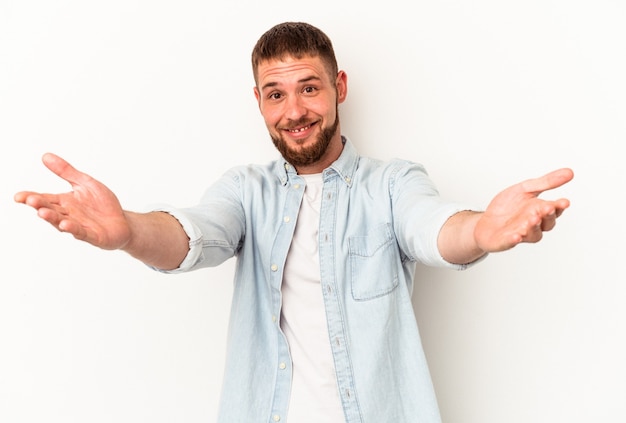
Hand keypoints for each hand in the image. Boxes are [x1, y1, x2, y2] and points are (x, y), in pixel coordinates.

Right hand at [14, 153, 130, 249]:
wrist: (123, 222)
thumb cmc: (103, 204)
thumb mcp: (85, 183)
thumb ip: (66, 172)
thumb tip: (45, 156)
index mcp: (65, 202)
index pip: (44, 199)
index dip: (31, 198)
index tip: (18, 196)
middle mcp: (68, 215)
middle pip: (51, 210)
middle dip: (40, 205)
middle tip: (30, 200)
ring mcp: (79, 226)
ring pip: (62, 222)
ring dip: (52, 218)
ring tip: (43, 212)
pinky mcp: (92, 236)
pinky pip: (81, 232)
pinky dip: (73, 229)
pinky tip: (66, 225)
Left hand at [474, 167, 573, 252]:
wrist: (485, 220)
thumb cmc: (508, 206)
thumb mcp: (525, 189)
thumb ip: (545, 182)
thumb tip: (570, 172)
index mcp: (539, 211)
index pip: (554, 210)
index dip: (559, 207)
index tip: (564, 202)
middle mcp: (533, 225)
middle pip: (546, 223)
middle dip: (548, 216)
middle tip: (547, 208)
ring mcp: (521, 234)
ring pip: (532, 234)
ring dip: (533, 227)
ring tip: (532, 219)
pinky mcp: (505, 241)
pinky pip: (511, 242)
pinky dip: (514, 240)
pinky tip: (516, 236)